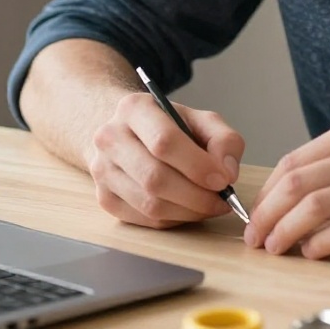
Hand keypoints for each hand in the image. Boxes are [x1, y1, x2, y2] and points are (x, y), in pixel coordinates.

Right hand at [87, 91, 244, 228]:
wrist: (129, 132)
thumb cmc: (169, 125)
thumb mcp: (200, 119)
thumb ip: (223, 139)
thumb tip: (228, 172)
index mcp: (134, 109)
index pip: (164, 141)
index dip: (197, 165)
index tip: (223, 180)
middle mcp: (110, 138)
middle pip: (155, 177)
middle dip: (196, 195)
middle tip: (221, 200)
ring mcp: (102, 170)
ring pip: (149, 204)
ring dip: (187, 211)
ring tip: (209, 205)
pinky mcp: (104, 197)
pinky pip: (143, 219)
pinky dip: (172, 219)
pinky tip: (188, 209)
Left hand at [244, 117, 329, 258]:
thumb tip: (296, 190)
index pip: (293, 161)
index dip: (266, 192)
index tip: (256, 214)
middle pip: (295, 183)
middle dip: (266, 214)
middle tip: (255, 238)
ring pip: (313, 207)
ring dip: (284, 233)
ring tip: (275, 249)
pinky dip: (319, 245)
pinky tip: (313, 253)